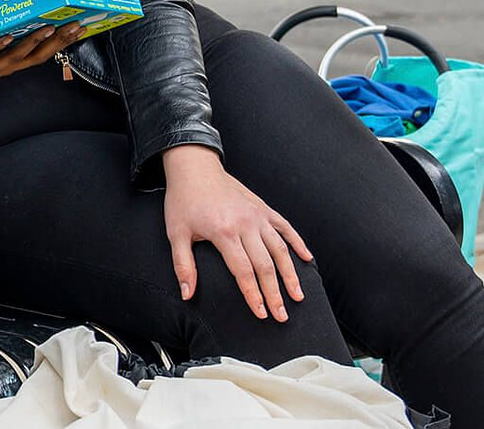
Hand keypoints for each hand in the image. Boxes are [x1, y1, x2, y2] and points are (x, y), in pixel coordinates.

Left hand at [0, 24, 83, 109]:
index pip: (43, 54)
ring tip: (47, 27)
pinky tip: (7, 35)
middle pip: (37, 56)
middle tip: (74, 25)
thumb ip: (4, 32)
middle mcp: (5, 68)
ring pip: (17, 56)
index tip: (80, 28)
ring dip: (33, 41)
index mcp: (11, 63)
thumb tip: (17, 6)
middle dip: (57, 41)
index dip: (62, 43)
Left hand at [161, 145, 312, 322]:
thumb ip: (183, 266)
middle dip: (275, 293)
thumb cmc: (183, 201)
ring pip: (280, 248)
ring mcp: (257, 214)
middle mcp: (245, 224)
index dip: (253, 295)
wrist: (194, 167)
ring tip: (298, 295)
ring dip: (290, 274)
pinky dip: (297, 242)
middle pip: (265, 265)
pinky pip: (285, 227)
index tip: (262, 313)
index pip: (243, 271)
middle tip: (282, 316)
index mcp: (224, 232)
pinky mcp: (263, 207)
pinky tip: (307, 258)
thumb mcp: (176, 233)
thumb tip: (187, 295)